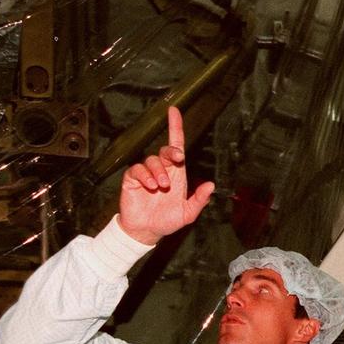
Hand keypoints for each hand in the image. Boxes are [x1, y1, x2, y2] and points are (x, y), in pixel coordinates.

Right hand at [118, 106, 214, 244]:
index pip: (176, 146)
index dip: (175, 128)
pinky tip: (151, 186)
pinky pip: (137, 169)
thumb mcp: (188, 213)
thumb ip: (199, 200)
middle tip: (177, 159)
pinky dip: (145, 176)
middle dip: (171, 151)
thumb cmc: (167, 221)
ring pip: (152, 160)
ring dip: (159, 171)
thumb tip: (211, 185)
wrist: (147, 231)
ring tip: (162, 187)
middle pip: (165, 150)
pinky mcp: (132, 179)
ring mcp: (147, 174)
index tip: (174, 112)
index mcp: (177, 174)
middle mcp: (162, 170)